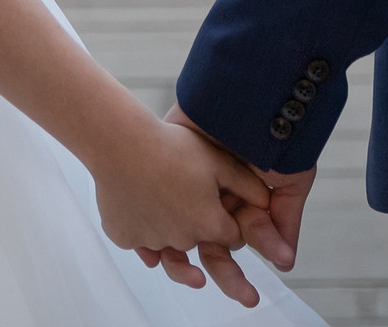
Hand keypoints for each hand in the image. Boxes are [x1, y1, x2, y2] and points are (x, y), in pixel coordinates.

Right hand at [93, 113, 268, 308]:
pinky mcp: (125, 238)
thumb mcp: (217, 160)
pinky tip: (140, 207)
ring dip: (170, 233)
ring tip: (171, 223)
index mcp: (209, 223)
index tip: (223, 207)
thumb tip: (266, 202)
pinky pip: (138, 240)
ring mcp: (151, 242)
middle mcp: (182, 240)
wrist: (122, 144)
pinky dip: (141, 229)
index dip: (230, 223)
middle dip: (200, 226)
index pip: (231, 237)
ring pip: (167, 244)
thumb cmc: (171, 147)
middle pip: (199, 242)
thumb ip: (246, 185)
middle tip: (193, 200)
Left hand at [143, 107, 316, 285]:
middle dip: (227, 274)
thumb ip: (285, 219)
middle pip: (212, 243)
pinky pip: (151, 203)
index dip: (249, 262)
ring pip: (179, 230)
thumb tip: (286, 261)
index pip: (239, 239)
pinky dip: (151, 230)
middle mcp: (212, 191)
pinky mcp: (167, 159)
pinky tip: (156, 252)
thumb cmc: (276, 130)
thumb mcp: (290, 177)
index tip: (257, 287)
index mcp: (239, 197)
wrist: (249, 87)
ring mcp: (188, 177)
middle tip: (243, 298)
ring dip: (182, 260)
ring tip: (193, 277)